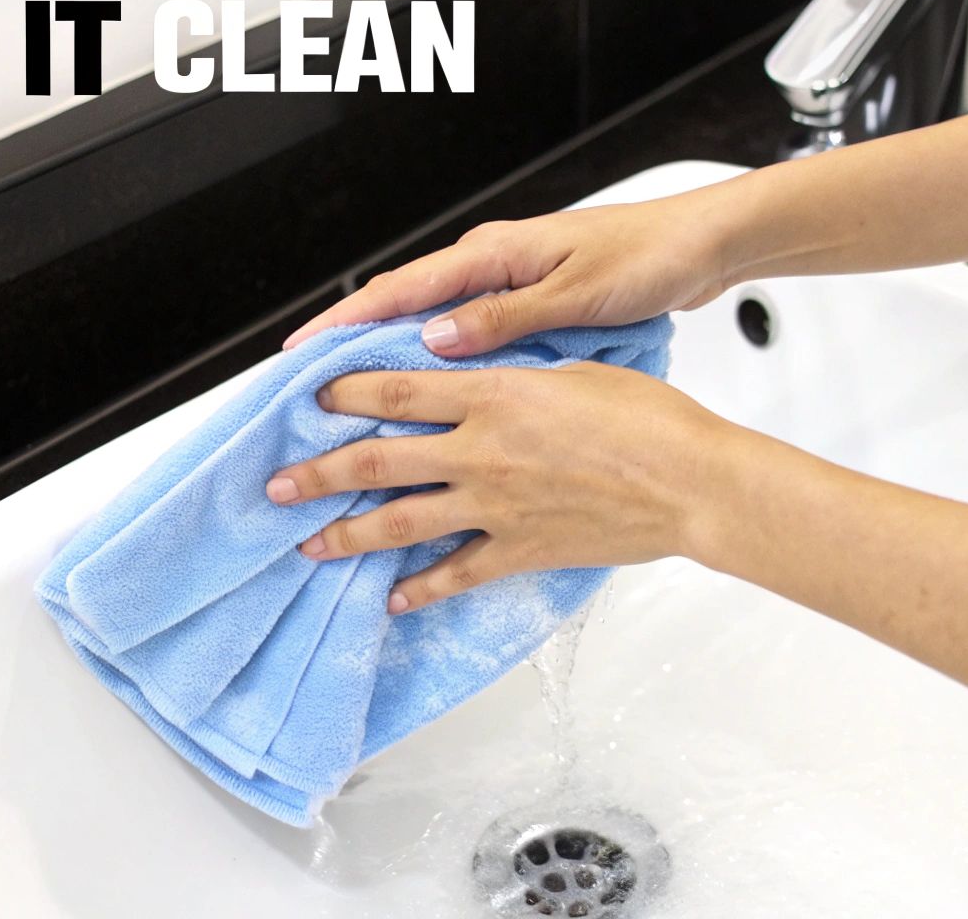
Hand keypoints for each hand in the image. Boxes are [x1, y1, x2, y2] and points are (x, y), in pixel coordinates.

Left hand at [263, 362, 742, 612]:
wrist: (689, 483)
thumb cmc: (648, 418)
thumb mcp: (574, 370)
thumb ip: (515, 373)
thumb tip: (480, 372)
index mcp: (493, 394)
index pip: (396, 389)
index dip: (345, 393)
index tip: (313, 399)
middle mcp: (480, 450)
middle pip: (377, 459)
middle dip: (319, 472)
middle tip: (278, 484)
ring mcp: (495, 505)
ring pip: (399, 522)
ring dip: (347, 534)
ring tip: (308, 543)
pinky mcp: (519, 549)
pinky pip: (456, 573)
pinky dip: (421, 589)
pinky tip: (394, 598)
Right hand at [282, 187, 745, 356]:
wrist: (701, 246)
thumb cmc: (647, 258)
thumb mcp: (576, 292)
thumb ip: (506, 317)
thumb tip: (437, 340)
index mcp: (493, 253)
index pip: (400, 290)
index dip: (345, 323)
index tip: (300, 355)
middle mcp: (492, 265)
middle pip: (403, 308)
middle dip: (352, 345)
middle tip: (307, 392)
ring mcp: (509, 286)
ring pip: (431, 326)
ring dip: (392, 359)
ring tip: (353, 405)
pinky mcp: (529, 308)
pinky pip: (467, 338)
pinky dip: (440, 365)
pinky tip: (431, 399)